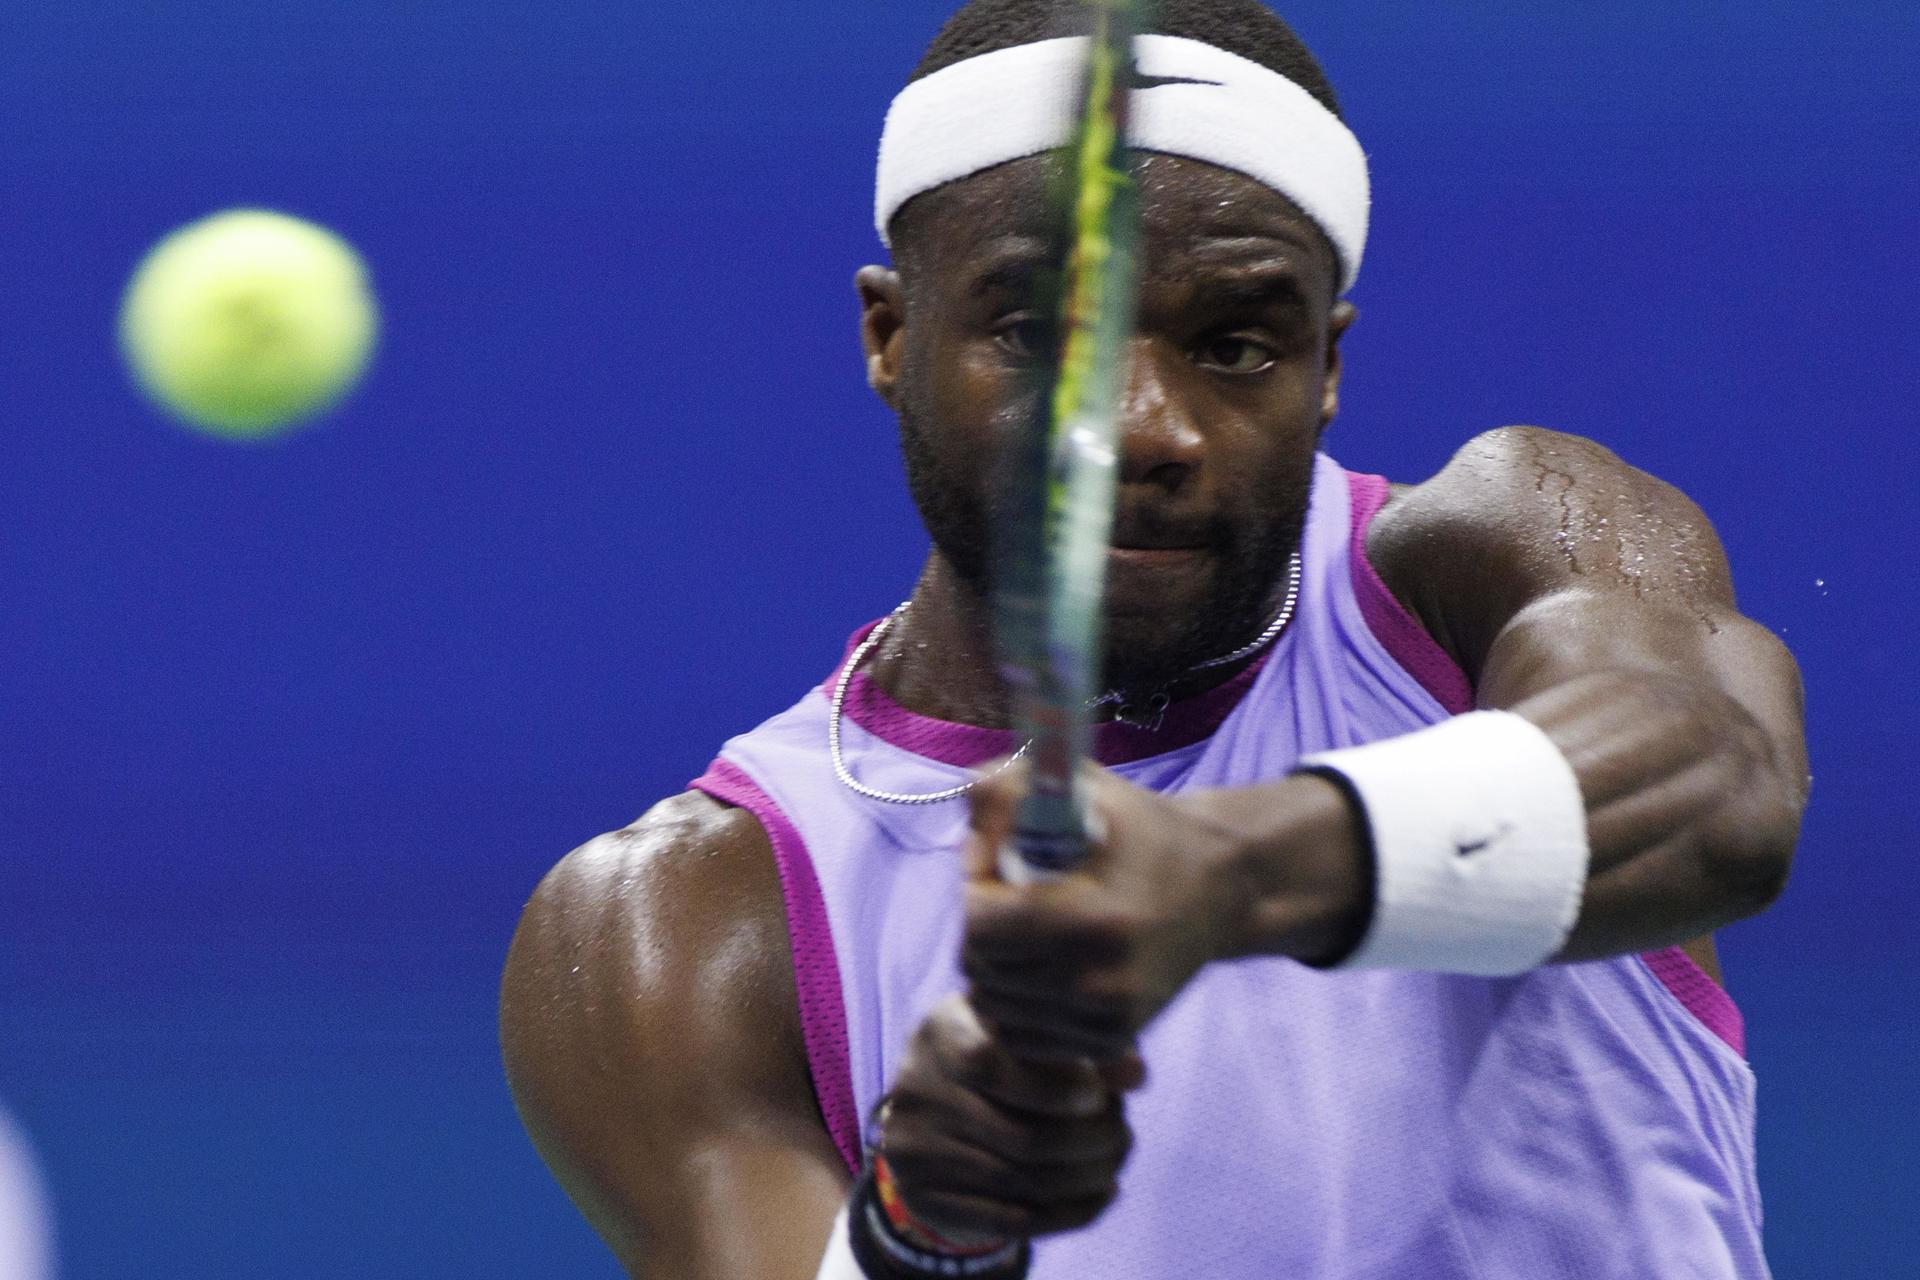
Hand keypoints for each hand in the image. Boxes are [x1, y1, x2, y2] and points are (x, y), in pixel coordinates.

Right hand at [880, 993, 1141, 1245]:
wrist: (939, 1111)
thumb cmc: (1007, 1057)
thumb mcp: (1036, 1036)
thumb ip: (1087, 1046)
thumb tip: (1136, 1075)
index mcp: (941, 1029)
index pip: (988, 1062)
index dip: (1053, 1087)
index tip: (1100, 1094)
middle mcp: (915, 1086)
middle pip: (1018, 1135)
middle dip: (1090, 1140)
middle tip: (1123, 1133)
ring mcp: (912, 1148)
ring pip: (1021, 1180)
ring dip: (1086, 1177)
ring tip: (1114, 1161)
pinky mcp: (923, 1197)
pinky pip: (1010, 1220)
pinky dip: (1069, 1212)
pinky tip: (1100, 1194)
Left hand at [962, 762, 1244, 1061]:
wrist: (1220, 886)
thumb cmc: (1142, 830)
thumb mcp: (1081, 788)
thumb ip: (1005, 789)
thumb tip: (966, 829)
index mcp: (1091, 918)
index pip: (979, 927)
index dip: (976, 892)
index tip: (998, 873)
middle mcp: (1100, 981)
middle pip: (981, 969)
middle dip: (982, 930)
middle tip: (1011, 902)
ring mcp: (1107, 1018)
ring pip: (996, 1007)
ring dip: (995, 969)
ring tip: (1026, 934)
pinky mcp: (1113, 1039)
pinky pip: (1024, 1036)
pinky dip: (1016, 1006)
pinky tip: (1038, 970)